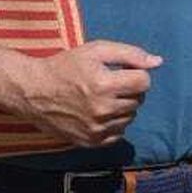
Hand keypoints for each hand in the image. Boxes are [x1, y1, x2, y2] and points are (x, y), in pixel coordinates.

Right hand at [16, 41, 161, 145]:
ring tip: (101, 97)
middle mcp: (102, 110)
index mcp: (104, 84)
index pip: (144, 82)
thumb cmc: (65, 67)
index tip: (122, 71)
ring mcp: (97, 129)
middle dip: (128, 89)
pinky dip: (113, 123)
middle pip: (138, 100)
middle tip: (108, 83)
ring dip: (122, 107)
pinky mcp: (91, 142)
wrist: (33, 92)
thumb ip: (129, 54)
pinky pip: (118, 134)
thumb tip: (158, 62)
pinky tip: (97, 112)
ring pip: (130, 117)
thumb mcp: (95, 50)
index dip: (136, 73)